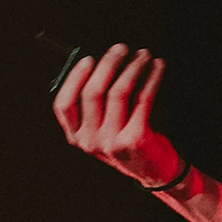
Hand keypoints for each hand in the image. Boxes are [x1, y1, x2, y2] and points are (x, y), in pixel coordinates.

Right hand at [52, 43, 182, 187]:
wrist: (155, 172)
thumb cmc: (129, 142)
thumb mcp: (105, 129)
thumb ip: (98, 104)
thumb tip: (105, 62)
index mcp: (77, 137)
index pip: (64, 104)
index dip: (75, 77)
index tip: (89, 58)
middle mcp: (90, 141)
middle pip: (92, 93)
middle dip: (108, 64)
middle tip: (122, 48)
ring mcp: (111, 142)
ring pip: (119, 92)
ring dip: (133, 67)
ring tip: (144, 55)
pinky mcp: (135, 139)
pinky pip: (143, 99)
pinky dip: (152, 78)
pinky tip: (157, 67)